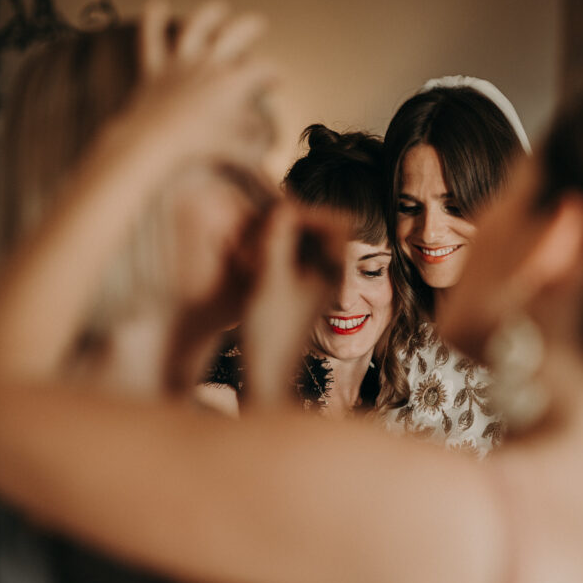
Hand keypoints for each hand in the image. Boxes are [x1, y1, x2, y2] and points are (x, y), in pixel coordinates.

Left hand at [115, 0, 276, 171]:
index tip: (278, 80)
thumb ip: (253, 146)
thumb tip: (264, 145)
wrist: (156, 144)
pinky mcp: (155, 68)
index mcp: (232, 83)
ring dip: (210, 14)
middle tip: (260, 23)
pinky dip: (153, 19)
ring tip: (219, 7)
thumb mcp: (235, 150)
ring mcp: (181, 63)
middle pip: (236, 34)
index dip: (274, 73)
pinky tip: (157, 4)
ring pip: (196, 27)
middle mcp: (209, 65)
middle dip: (251, 27)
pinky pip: (151, 37)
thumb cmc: (197, 149)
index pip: (262, 69)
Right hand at [239, 204, 345, 408]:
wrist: (264, 378)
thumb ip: (278, 239)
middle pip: (315, 227)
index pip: (339, 220)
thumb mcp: (271, 280)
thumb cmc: (271, 334)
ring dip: (272, 238)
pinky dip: (265, 255)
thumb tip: (284, 204)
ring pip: (296, 242)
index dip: (309, 211)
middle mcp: (327, 274)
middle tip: (258, 233)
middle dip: (286, 223)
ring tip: (247, 250)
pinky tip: (244, 264)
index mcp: (334, 270)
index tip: (280, 217)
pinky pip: (283, 259)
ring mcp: (309, 283)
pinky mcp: (291, 292)